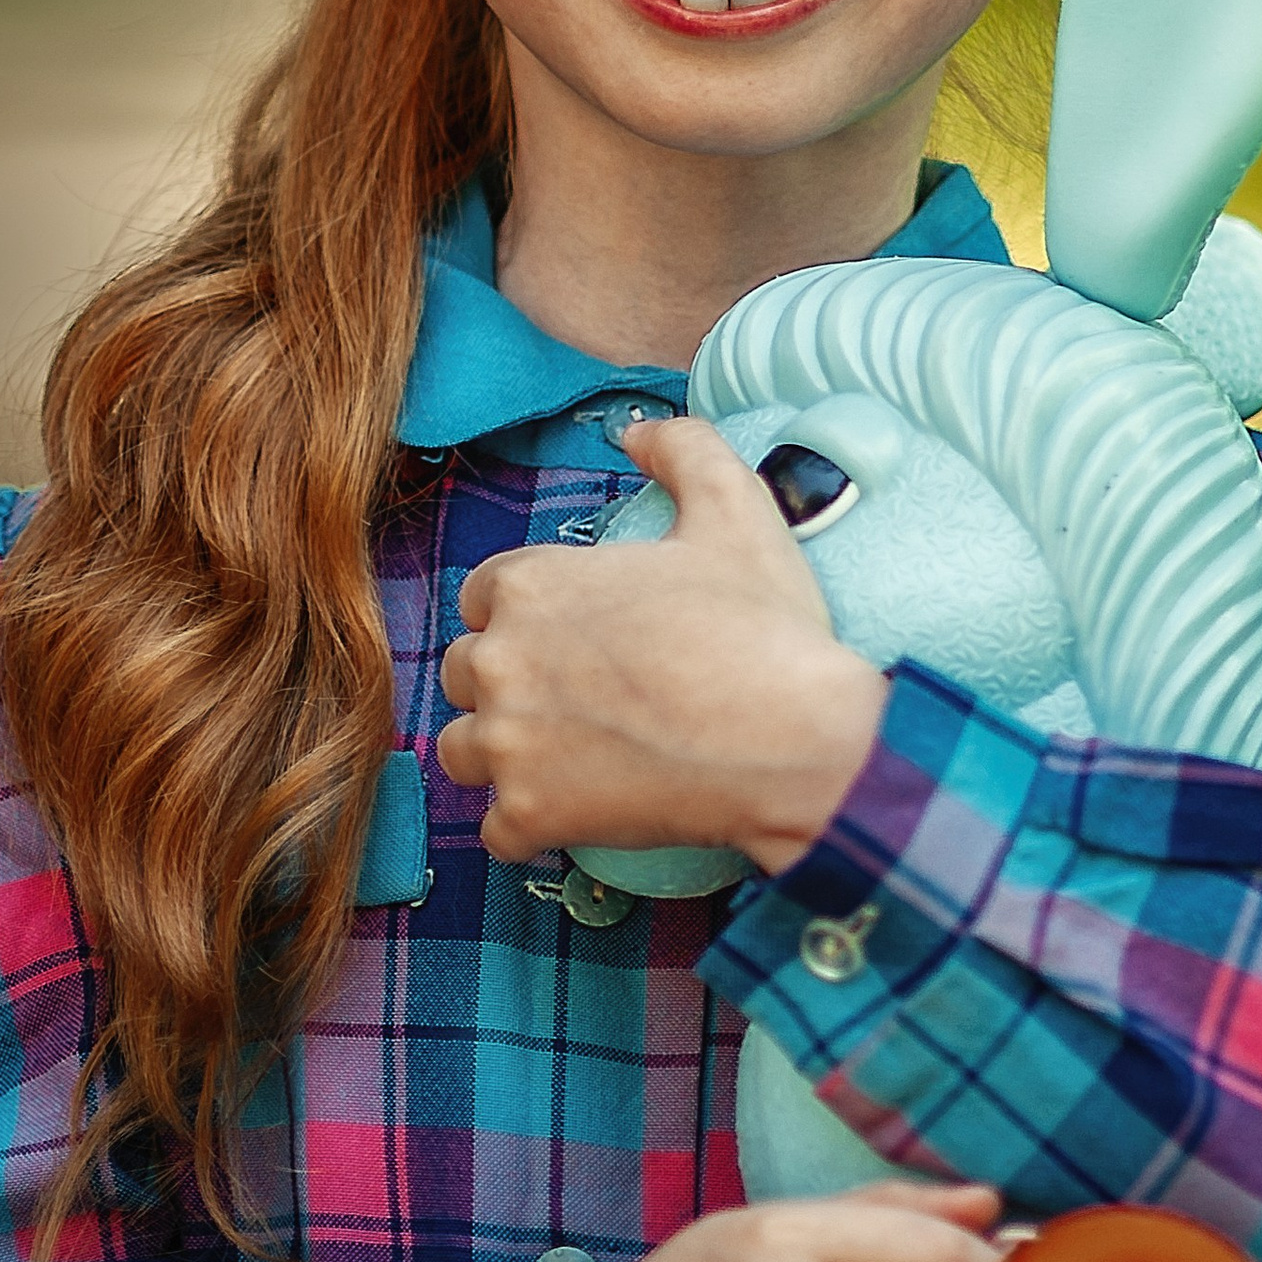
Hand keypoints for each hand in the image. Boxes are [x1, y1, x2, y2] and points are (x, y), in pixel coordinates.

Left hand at [437, 417, 887, 873]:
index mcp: (531, 584)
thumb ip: (682, 450)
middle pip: (464, 670)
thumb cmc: (763, 628)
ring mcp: (510, 744)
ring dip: (503, 753)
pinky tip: (582, 808)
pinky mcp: (531, 815)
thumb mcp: (735, 508)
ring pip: (463, 750)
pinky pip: (498, 830)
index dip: (527, 612)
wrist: (798, 740)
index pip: (482, 594)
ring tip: (567, 754)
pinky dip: (532, 825)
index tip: (576, 634)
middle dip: (509, 681)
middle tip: (578, 695)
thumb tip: (637, 430)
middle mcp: (501, 660)